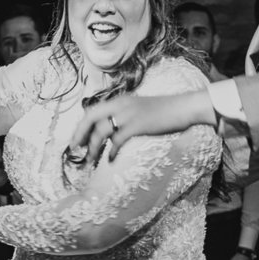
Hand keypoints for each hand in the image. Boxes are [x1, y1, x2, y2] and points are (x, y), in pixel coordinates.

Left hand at [71, 90, 213, 164]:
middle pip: (90, 118)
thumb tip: (112, 133)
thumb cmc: (165, 111)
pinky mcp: (137, 125)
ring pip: (101, 130)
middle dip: (80, 134)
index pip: (92, 111)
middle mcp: (121, 104)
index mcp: (120, 100)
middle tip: (75, 149)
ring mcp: (128, 114)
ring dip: (93, 147)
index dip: (81, 126)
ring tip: (91, 159)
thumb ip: (125, 117)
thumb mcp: (139, 110)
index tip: (76, 140)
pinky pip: (117, 140)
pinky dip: (111, 151)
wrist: (183, 107)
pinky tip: (110, 159)